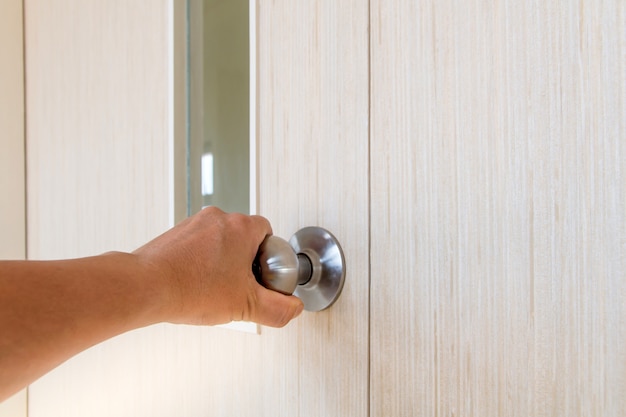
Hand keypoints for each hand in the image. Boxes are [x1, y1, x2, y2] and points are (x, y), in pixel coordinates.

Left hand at [133, 207, 303, 326]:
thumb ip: (278, 309)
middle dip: (245, 261)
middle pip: (244, 237)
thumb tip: (292, 308)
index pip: (268, 233)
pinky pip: (196, 246)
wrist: (145, 287)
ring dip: (221, 262)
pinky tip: (195, 285)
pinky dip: (199, 263)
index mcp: (241, 227)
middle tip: (239, 286)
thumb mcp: (246, 306)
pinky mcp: (173, 234)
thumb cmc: (190, 289)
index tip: (262, 277)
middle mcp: (217, 218)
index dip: (269, 258)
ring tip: (214, 288)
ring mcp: (193, 224)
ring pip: (219, 241)